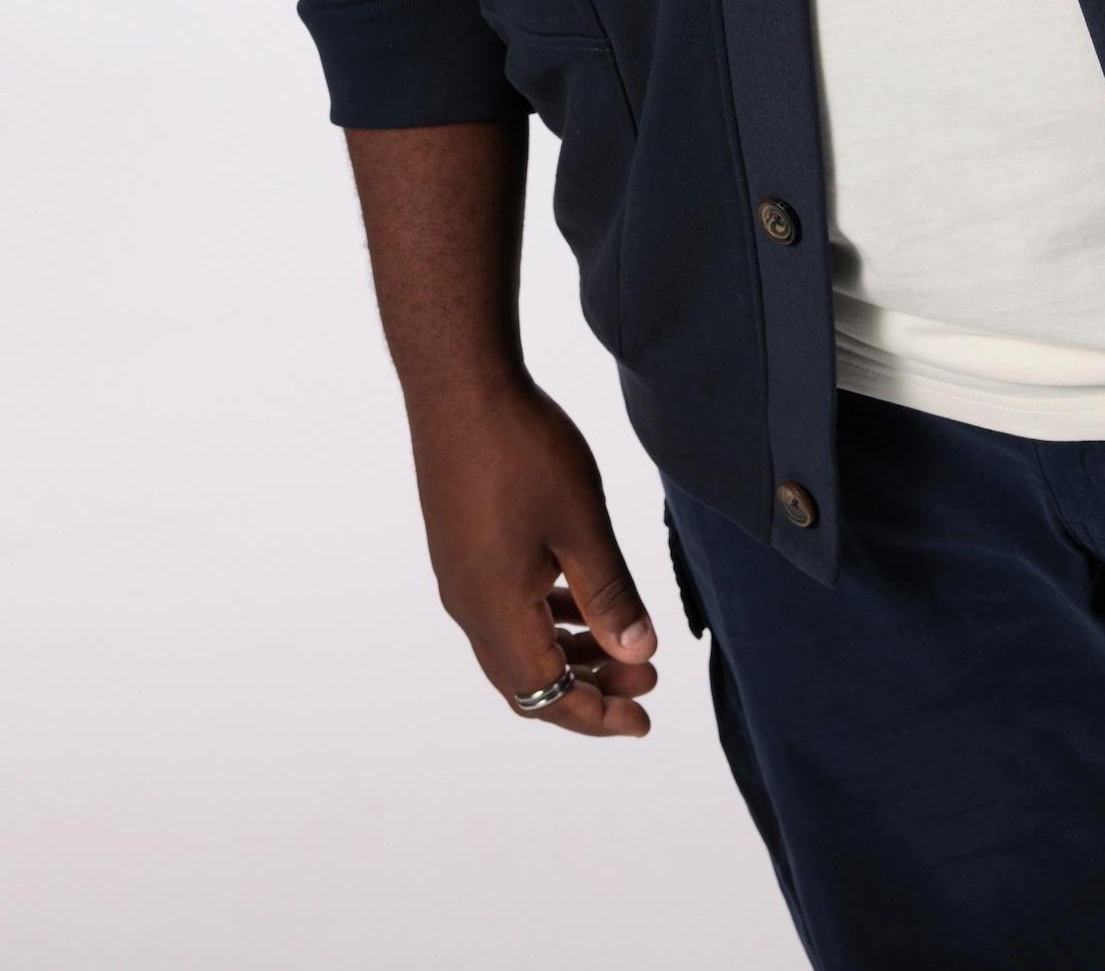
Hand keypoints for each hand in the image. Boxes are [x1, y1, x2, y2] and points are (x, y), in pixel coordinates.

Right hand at [407, 372, 657, 735]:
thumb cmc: (523, 451)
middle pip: (528, 679)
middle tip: (644, 686)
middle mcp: (469, 606)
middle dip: (589, 689)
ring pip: (515, 643)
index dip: (598, 715)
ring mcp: (460, 575)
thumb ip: (611, 595)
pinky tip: (578, 596)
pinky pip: (505, 607)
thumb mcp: (582, 525)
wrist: (460, 386)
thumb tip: (638, 654)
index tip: (644, 719)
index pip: (548, 694)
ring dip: (569, 651)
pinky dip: (546, 618)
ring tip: (621, 645)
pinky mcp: (461, 546)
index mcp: (496, 612)